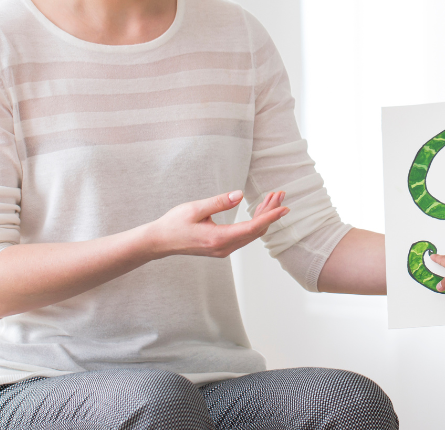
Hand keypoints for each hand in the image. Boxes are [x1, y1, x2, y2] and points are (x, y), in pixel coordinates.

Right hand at [146, 190, 288, 258]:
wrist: (160, 242)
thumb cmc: (174, 224)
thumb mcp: (195, 208)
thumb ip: (219, 202)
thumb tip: (240, 195)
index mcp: (218, 238)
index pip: (252, 228)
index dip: (270, 217)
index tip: (284, 207)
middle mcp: (224, 248)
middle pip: (256, 230)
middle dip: (270, 212)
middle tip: (280, 194)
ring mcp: (224, 249)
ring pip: (252, 233)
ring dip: (264, 217)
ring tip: (272, 198)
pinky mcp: (222, 247)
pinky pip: (245, 235)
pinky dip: (255, 222)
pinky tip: (259, 210)